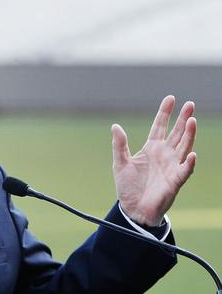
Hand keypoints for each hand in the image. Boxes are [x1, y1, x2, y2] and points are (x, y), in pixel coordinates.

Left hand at [112, 95, 195, 226]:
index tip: (171, 98)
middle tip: (190, 104)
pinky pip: (184, 170)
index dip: (165, 113)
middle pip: (176, 133)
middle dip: (183, 119)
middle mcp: (164, 155)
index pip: (160, 126)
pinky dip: (189, 163)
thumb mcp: (120, 163)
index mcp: (151, 148)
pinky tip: (192, 154)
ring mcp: (171, 166)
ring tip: (192, 120)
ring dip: (189, 134)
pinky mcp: (175, 181)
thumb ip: (119, 145)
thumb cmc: (128, 187)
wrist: (133, 209)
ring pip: (184, 147)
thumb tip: (115, 126)